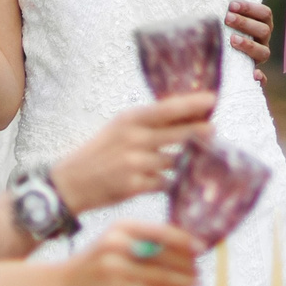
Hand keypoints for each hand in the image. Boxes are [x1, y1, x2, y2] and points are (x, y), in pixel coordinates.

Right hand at [49, 91, 215, 212]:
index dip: (192, 104)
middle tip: (214, 129)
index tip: (212, 99)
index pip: (167, 108)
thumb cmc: (99, 153)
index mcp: (129, 120)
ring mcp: (136, 163)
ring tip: (201, 156)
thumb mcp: (118, 128)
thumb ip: (146, 123)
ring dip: (190, 159)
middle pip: (179, 134)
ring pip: (177, 160)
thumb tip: (182, 115)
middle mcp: (134, 139)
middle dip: (201, 131)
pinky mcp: (136, 186)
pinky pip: (166, 182)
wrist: (70, 183)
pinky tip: (178, 180)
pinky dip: (173, 181)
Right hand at [63, 220, 200, 285]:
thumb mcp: (114, 241)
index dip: (186, 240)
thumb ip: (143, 243)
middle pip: (165, 254)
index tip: (202, 246)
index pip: (162, 231)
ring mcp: (117, 267)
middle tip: (199, 270)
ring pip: (162, 275)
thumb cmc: (94, 263)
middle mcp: (119, 243)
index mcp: (122, 227)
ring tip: (195, 282)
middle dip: (187, 264)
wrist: (61, 284)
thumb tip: (182, 247)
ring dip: (183, 280)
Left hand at [226, 0, 275, 84]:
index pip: (264, 14)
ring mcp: (257, 58)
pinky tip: (253, 76)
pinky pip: (261, 79)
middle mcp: (262, 41)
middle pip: (263, 31)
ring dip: (249, 46)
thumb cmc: (229, 25)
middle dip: (246, 24)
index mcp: (261, 24)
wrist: (212, 55)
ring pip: (263, 53)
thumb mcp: (236, 7)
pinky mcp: (249, 74)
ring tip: (231, 40)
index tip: (232, 4)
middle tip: (226, 18)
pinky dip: (259, 78)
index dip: (251, 8)